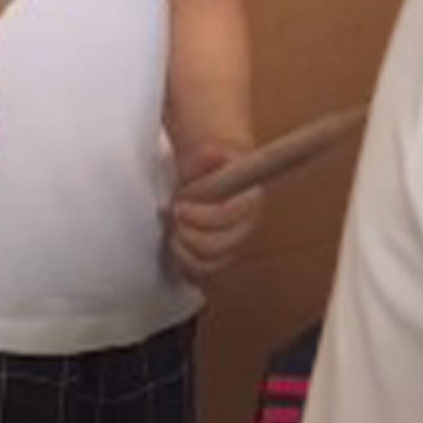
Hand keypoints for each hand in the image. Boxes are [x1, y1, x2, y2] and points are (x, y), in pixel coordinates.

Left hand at [169, 143, 263, 279]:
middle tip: (173, 217)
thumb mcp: (211, 152)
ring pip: (211, 261)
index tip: (179, 205)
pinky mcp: (217, 255)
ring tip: (172, 230)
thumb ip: (210, 153)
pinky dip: (184, 261)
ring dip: (185, 249)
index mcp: (250, 198)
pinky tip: (174, 241)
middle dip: (190, 235)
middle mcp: (245, 225)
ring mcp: (232, 243)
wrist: (211, 171)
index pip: (230, 216)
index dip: (202, 215)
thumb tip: (210, 155)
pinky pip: (202, 270)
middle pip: (221, 245)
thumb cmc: (211, 163)